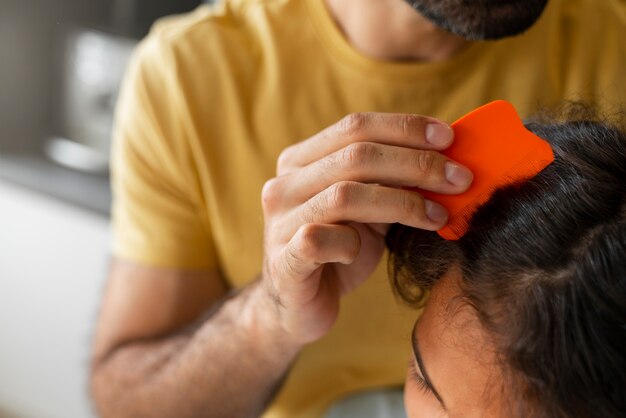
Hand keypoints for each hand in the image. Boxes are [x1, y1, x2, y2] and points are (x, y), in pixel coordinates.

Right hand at [258, 113, 472, 344]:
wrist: (296, 307)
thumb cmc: (337, 253)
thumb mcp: (368, 211)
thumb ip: (391, 183)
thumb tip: (448, 159)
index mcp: (301, 161)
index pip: (355, 127)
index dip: (404, 128)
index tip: (449, 137)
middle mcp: (284, 184)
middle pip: (356, 155)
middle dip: (416, 163)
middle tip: (460, 178)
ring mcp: (279, 221)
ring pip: (345, 195)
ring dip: (402, 202)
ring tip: (437, 215)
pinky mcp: (283, 259)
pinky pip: (321, 240)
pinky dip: (352, 244)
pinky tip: (362, 254)